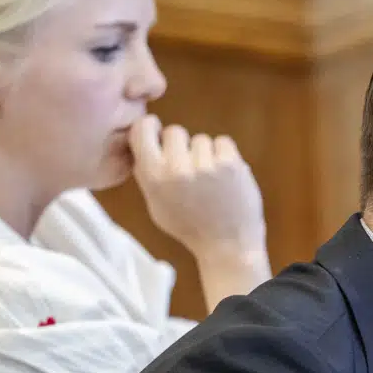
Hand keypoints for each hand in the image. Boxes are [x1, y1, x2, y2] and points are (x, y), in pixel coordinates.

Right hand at [130, 115, 266, 257]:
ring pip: (201, 139)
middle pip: (175, 131)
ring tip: (210, 182)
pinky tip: (225, 178)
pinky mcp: (230, 164)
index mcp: (154, 178)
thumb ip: (148, 174)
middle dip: (182, 146)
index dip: (150, 127)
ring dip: (206, 155)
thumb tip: (142, 143)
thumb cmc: (190, 227)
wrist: (228, 245)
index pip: (141, 129)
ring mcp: (205, 165)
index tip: (157, 132)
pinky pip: (223, 142)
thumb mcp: (157, 205)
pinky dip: (225, 156)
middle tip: (190, 169)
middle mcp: (177, 169)